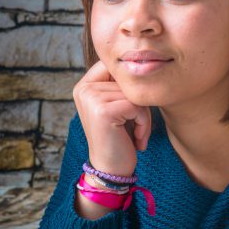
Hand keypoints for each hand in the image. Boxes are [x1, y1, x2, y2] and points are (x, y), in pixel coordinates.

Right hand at [73, 60, 151, 176]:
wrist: (111, 170)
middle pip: (129, 81)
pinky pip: (138, 106)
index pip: (116, 66)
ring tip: (136, 133)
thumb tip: (143, 59)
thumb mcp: (118, 106)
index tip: (132, 109)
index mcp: (84, 85)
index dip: (132, 85)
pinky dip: (144, 123)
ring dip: (144, 116)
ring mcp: (91, 98)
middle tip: (137, 127)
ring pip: (136, 94)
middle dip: (141, 105)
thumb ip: (121, 85)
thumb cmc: (120, 137)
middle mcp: (83, 88)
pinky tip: (136, 139)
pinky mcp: (103, 110)